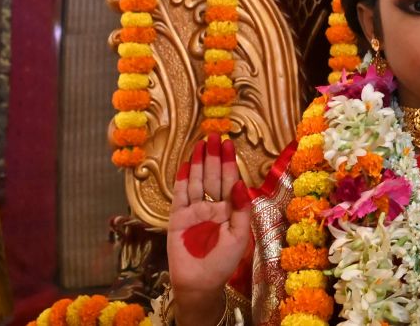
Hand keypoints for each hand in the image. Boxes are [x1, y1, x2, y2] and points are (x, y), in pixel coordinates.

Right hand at [166, 134, 251, 303]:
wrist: (200, 283)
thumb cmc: (224, 262)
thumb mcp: (240, 235)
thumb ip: (241, 209)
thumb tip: (240, 183)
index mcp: (229, 209)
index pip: (230, 180)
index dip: (229, 162)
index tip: (229, 143)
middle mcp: (212, 206)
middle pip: (213, 176)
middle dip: (214, 156)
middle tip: (215, 135)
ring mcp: (195, 211)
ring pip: (197, 181)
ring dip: (199, 163)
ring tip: (201, 143)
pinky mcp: (178, 218)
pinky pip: (180, 195)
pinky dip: (183, 179)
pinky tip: (186, 164)